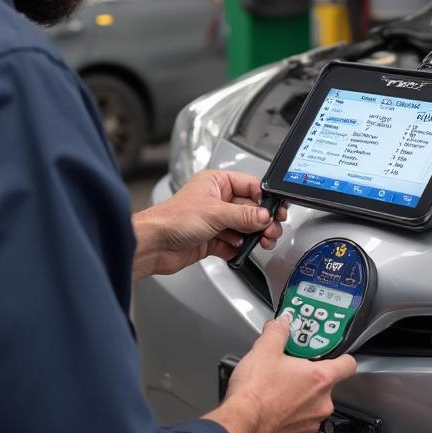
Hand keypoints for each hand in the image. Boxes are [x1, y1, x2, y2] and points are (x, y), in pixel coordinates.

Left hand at [132, 170, 286, 279]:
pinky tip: (239, 250)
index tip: (276, 210)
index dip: (265, 199)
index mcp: (216, 183)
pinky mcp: (211, 240)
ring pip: (243, 228)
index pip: (250, 186)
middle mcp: (216, 200)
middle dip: (262, 221)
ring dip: (253, 236)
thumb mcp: (215, 212)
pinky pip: (233, 244)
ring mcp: (214, 221)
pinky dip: (238, 248)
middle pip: (250, 209)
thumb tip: (265, 216)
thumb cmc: (173, 219)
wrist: (154, 244)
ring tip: (260, 242)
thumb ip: (244, 215)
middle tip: (270, 231)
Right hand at [204, 312, 357, 432]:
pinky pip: (299, 423)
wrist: (240, 427)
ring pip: (311, 405)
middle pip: (325, 385)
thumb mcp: (264, 350)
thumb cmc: (255, 393)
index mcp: (320, 379)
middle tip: (289, 369)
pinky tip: (272, 408)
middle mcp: (321, 404)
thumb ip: (277, 332)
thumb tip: (282, 324)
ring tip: (276, 390)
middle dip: (308, 377)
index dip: (341, 357)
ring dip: (299, 398)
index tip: (331, 354)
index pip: (348, 365)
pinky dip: (289, 416)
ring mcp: (311, 424)